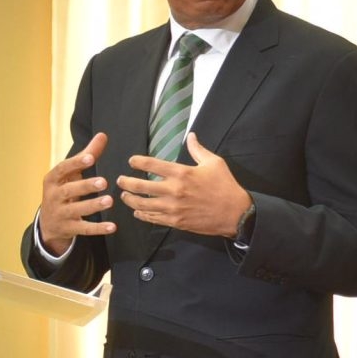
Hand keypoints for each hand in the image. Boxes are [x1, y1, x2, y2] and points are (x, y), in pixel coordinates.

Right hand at [39, 132, 115, 255]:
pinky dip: (98, 228)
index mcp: (53, 180)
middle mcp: (54, 196)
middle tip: (103, 182)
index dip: (76, 163)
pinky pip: (84, 228)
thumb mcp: (71, 174)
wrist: (48, 223)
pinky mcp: (68, 228)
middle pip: (69, 190)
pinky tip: (112, 227)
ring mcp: (60, 214)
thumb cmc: (63, 190)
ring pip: (76, 210)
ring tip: (109, 201)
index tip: (90, 158)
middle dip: (85, 186)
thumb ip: (87, 155)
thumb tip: (102, 135)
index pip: (63, 169)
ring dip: (93, 206)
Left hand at [118, 131, 250, 237]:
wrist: (236, 213)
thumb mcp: (215, 163)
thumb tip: (191, 136)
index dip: (137, 161)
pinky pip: (152, 218)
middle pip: (140, 186)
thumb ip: (198, 150)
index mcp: (182, 173)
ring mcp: (173, 207)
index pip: (151, 164)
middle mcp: (174, 190)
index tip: (131, 161)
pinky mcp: (175, 221)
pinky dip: (142, 215)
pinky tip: (138, 212)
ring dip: (130, 200)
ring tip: (125, 196)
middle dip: (126, 182)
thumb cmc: (225, 186)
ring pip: (142, 204)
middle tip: (120, 180)